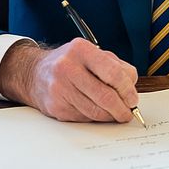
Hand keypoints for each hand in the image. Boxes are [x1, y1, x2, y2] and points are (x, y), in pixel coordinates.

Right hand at [0, 38, 139, 122]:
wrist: (35, 73)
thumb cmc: (70, 63)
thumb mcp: (92, 54)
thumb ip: (116, 67)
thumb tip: (132, 88)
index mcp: (81, 50)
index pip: (113, 73)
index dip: (127, 90)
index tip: (133, 99)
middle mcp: (68, 67)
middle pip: (105, 95)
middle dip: (121, 108)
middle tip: (127, 112)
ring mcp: (60, 88)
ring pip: (95, 111)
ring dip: (110, 116)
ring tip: (115, 114)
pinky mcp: (56, 106)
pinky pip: (84, 117)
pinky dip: (95, 118)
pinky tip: (97, 112)